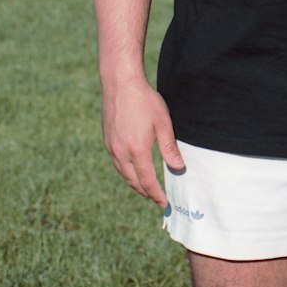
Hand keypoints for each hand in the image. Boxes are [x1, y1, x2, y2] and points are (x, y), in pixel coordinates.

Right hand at [100, 74, 184, 206]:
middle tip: (156, 198)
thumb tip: (179, 168)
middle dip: (145, 192)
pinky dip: (126, 171)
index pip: (147, 181)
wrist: (120, 83)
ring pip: (123, 173)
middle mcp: (121, 153)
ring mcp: (111, 147)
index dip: (156, 194)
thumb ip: (169, 148)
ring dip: (134, 183)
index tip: (164, 203)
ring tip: (145, 187)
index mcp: (137, 151)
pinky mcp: (107, 139)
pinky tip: (132, 168)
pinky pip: (117, 163)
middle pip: (133, 181)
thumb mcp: (162, 123)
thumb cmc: (144, 100)